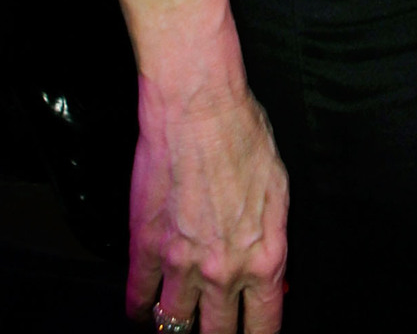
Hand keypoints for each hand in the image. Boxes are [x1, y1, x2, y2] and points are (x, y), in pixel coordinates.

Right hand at [116, 0, 288, 333]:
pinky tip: (146, 305)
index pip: (263, 326)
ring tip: (177, 317)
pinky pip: (138, 300)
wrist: (199, 105)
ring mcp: (182, 264)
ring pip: (174, 326)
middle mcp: (225, 271)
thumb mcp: (278, 189)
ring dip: (176, 324)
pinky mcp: (146, 248)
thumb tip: (272, 274)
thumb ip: (271, 239)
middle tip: (211, 326)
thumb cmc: (242, 134)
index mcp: (265, 256)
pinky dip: (141, 308)